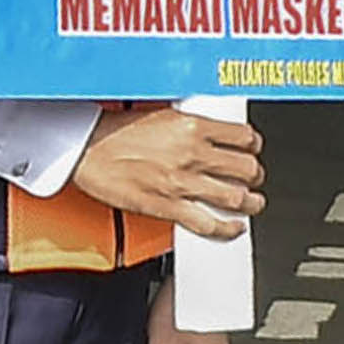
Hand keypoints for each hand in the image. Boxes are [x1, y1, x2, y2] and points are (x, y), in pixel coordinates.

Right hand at [74, 105, 264, 240]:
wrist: (88, 149)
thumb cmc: (115, 132)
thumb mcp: (161, 114)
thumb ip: (189, 124)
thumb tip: (207, 130)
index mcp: (192, 126)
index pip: (243, 137)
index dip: (253, 145)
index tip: (250, 149)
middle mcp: (193, 154)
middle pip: (246, 169)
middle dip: (255, 175)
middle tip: (253, 178)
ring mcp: (182, 183)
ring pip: (236, 198)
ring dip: (251, 203)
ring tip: (253, 203)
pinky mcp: (169, 207)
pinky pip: (209, 224)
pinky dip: (227, 229)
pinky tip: (234, 227)